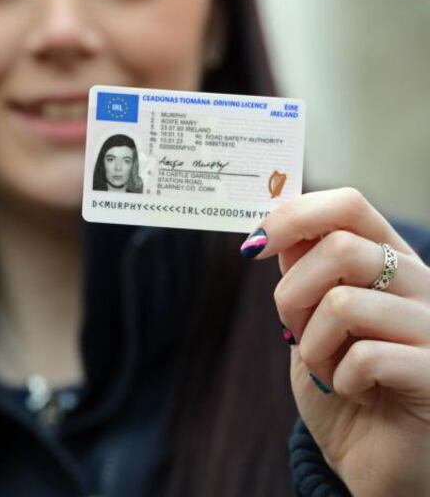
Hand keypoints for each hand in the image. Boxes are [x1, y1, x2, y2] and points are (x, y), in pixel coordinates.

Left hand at [247, 188, 429, 495]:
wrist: (374, 461)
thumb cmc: (343, 388)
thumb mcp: (310, 323)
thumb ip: (303, 274)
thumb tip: (278, 226)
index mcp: (391, 263)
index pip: (350, 206)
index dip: (294, 216)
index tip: (254, 247)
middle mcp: (422, 286)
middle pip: (340, 248)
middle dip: (292, 294)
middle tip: (295, 332)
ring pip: (344, 303)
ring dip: (314, 344)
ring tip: (330, 369)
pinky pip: (367, 356)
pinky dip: (342, 378)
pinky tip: (357, 392)